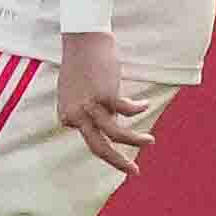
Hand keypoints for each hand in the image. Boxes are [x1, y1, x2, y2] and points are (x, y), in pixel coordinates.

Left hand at [65, 28, 163, 175]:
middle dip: (117, 162)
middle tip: (134, 172)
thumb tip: (112, 128)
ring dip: (135, 141)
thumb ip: (93, 113)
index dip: (106, 137)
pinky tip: (145, 103)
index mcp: (66, 116)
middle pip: (97, 147)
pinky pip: (128, 111)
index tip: (118, 134)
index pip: (89, 137)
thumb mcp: (82, 95)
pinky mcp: (105, 95)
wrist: (83, 42)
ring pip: (115, 135)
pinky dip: (138, 108)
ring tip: (149, 141)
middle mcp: (74, 115)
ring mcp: (89, 106)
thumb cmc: (83, 67)